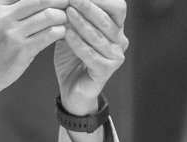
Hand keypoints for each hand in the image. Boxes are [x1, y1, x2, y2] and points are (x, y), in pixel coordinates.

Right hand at [0, 0, 69, 128]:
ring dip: (63, 16)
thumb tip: (46, 1)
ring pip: (49, 15)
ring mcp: (12, 33)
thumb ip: (14, 7)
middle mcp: (3, 16)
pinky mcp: (22, 51)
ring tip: (66, 20)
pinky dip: (61, 32)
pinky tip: (62, 33)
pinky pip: (50, 35)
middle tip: (71, 2)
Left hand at [54, 0, 127, 114]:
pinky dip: (78, 43)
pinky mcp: (106, 70)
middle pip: (108, 18)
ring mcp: (116, 56)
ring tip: (67, 12)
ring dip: (82, 22)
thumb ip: (72, 15)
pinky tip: (66, 34)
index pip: (116, 6)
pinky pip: (91, 54)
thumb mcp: (71, 31)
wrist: (72, 88)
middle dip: (89, 6)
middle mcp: (120, 41)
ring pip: (98, 35)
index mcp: (116, 28)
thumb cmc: (72, 57)